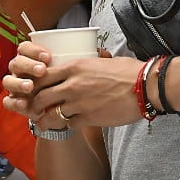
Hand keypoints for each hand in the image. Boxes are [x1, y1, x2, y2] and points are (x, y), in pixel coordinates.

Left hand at [3, 41, 142, 128]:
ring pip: (51, 115)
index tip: (34, 88)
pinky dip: (67, 126)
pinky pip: (69, 125)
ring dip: (45, 120)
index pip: (43, 75)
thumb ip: (91, 60)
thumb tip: (93, 54)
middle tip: (35, 108)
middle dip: (35, 104)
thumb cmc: (129, 71)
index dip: (35, 84)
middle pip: (41, 97)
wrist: (145, 88)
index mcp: (74, 67)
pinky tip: (69, 125)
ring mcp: (79, 103)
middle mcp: (72, 85)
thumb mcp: (104, 60)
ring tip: (44, 123)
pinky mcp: (88, 118)